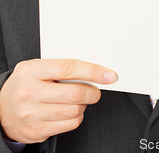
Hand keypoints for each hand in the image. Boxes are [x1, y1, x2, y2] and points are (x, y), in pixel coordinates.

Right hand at [0, 59, 116, 143]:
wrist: (1, 109)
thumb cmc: (25, 84)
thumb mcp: (36, 68)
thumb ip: (59, 68)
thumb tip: (92, 71)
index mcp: (31, 71)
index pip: (69, 68)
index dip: (92, 71)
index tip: (108, 75)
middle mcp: (30, 93)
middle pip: (74, 93)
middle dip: (93, 92)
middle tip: (96, 90)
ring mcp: (32, 115)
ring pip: (74, 111)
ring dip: (84, 105)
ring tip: (79, 100)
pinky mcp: (36, 131)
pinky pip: (68, 125)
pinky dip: (76, 118)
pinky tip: (70, 111)